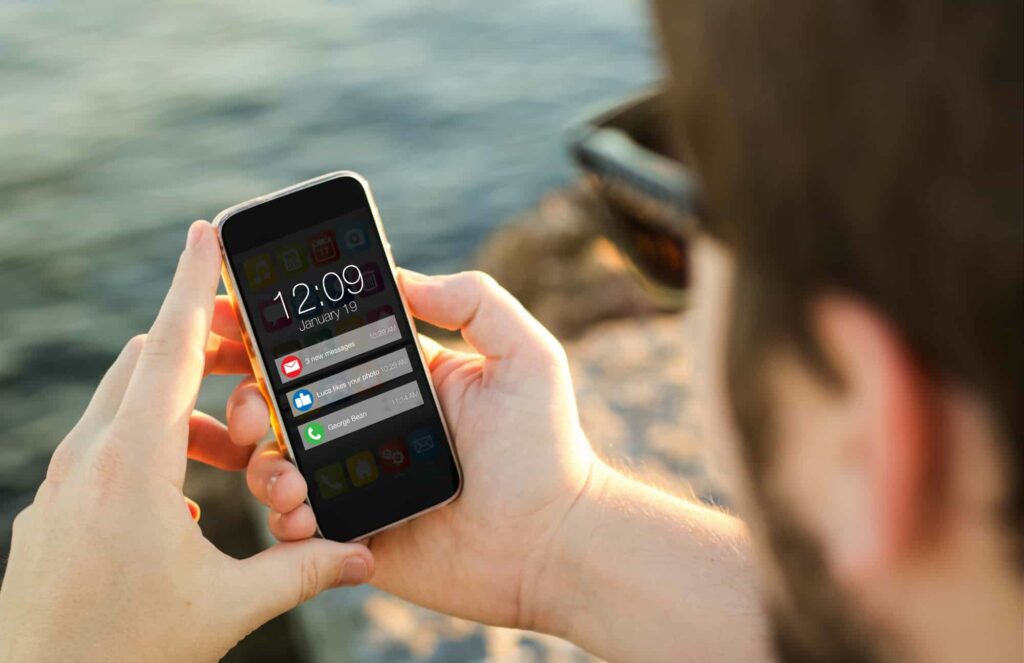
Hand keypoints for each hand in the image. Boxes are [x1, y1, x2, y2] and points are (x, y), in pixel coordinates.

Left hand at [0, 222, 373, 662]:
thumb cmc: (124, 650)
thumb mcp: (227, 607)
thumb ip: (302, 570)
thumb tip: (365, 557)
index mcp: (134, 465)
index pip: (169, 347)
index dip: (193, 282)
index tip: (209, 231)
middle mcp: (88, 459)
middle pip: (148, 363)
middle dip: (206, 352)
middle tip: (256, 372)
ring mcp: (61, 482)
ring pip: (126, 404)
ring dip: (184, 409)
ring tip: (235, 454)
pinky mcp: (51, 508)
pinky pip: (104, 445)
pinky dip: (151, 444)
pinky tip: (183, 501)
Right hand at [247, 269, 595, 629]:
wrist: (552, 544)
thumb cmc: (546, 448)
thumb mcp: (525, 355)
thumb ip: (473, 301)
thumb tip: (403, 276)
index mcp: (398, 378)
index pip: (322, 346)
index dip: (272, 330)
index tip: (230, 313)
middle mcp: (367, 425)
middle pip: (281, 401)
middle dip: (244, 394)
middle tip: (245, 404)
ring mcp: (355, 481)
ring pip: (275, 461)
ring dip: (260, 460)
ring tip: (286, 471)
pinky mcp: (352, 533)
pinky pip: (294, 524)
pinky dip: (282, 517)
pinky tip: (303, 513)